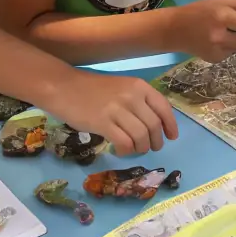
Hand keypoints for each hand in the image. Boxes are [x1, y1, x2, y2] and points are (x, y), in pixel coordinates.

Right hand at [46, 70, 178, 155]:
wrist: (64, 87)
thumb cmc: (92, 88)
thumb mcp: (121, 88)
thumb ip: (137, 101)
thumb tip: (153, 124)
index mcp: (139, 86)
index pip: (163, 107)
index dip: (171, 124)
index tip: (172, 137)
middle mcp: (132, 96)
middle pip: (154, 125)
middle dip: (156, 141)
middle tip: (152, 148)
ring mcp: (117, 109)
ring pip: (141, 136)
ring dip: (141, 148)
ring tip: (136, 150)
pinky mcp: (103, 122)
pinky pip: (124, 142)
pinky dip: (126, 151)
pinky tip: (121, 150)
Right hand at [164, 0, 235, 61]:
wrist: (174, 29)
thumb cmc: (196, 12)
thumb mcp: (215, 2)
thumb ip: (235, 4)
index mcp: (222, 16)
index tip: (234, 19)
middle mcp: (220, 35)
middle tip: (225, 27)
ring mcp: (216, 49)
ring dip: (232, 42)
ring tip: (217, 35)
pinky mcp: (213, 59)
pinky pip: (228, 54)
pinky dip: (223, 49)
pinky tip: (211, 43)